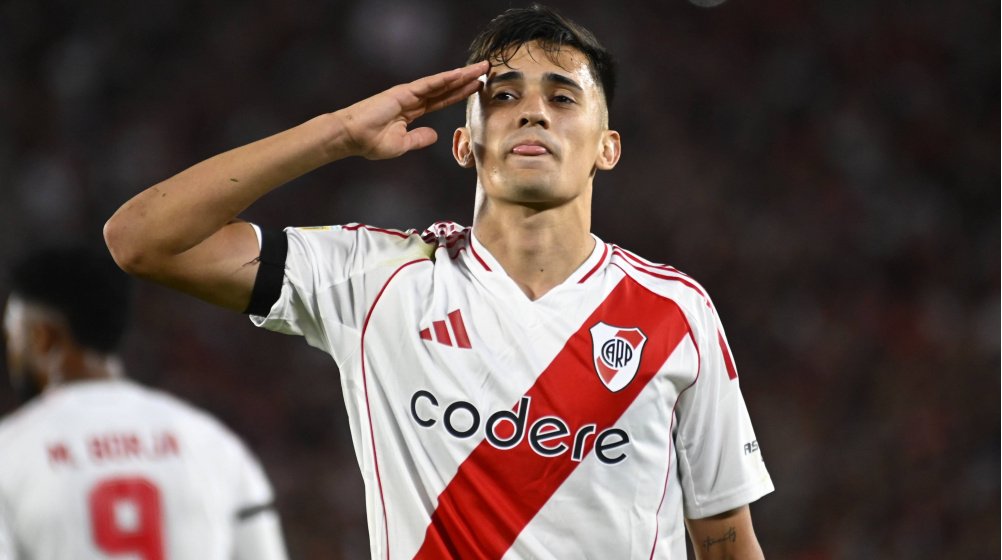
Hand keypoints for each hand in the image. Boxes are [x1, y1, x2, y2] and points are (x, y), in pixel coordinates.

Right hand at [333, 61, 488, 159]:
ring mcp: (409, 94)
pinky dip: (445, 78)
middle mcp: (413, 99)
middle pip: (446, 88)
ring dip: (462, 75)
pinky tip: (460, 74)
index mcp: (413, 111)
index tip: (477, 88)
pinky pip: (429, 84)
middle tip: (487, 70)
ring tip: (481, 68)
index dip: (460, 93)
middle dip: (467, 80)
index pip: (442, 100)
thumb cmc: (371, 142)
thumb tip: (435, 136)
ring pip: (441, 82)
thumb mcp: (402, 144)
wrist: (352, 137)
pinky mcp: (404, 92)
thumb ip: (419, 139)